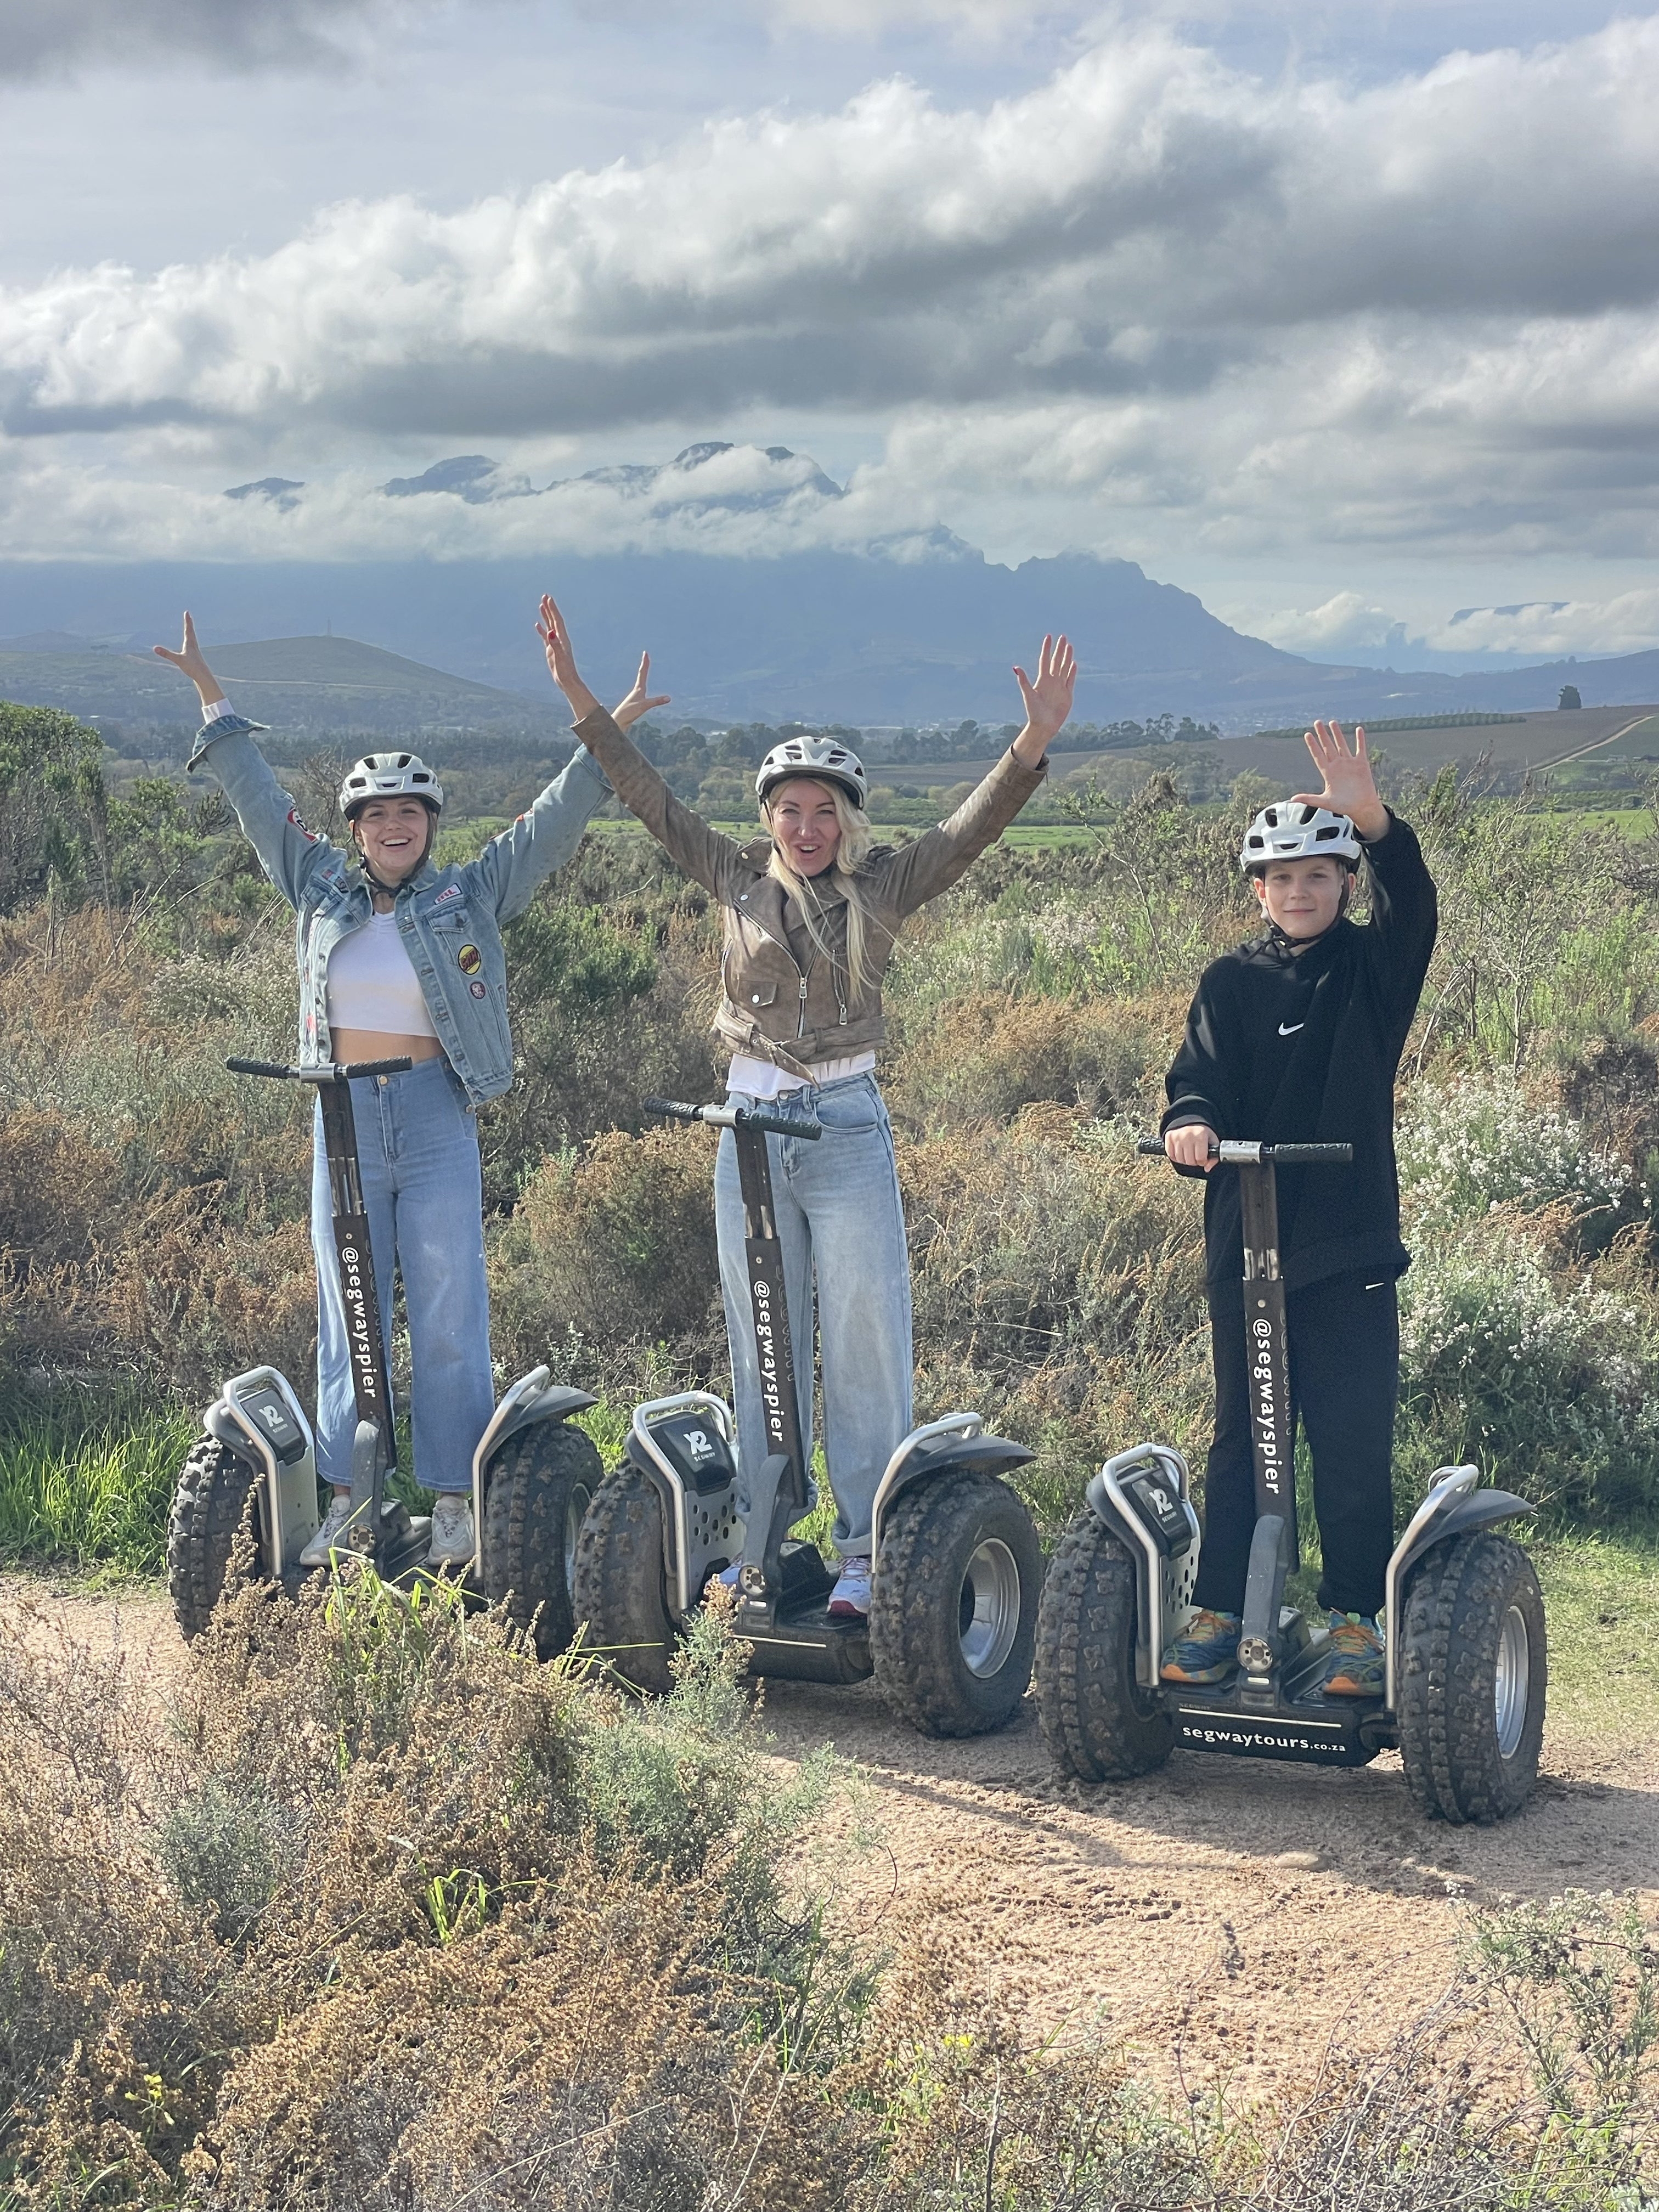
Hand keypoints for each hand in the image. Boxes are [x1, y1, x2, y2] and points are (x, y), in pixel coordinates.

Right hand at [151, 611, 222, 708]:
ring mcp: (195, 651)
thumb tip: (155, 649)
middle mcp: (194, 645)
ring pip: (192, 638)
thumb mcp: (178, 660)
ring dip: (190, 631)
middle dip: (188, 623)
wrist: (203, 676)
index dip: (187, 621)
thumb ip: (166, 654)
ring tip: (189, 628)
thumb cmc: (192, 667)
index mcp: (190, 643)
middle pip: (191, 631)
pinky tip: (190, 644)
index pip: (188, 629)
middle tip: (188, 615)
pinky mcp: (195, 656)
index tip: (187, 612)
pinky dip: (190, 641)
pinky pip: (192, 645)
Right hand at [536, 593, 600, 723]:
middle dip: (549, 608)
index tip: (548, 598)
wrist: (567, 681)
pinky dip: (541, 629)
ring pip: (549, 626)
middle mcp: (560, 639)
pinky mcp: (551, 650)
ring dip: (545, 615)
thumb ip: (555, 644)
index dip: (553, 609)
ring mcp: (555, 643)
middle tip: (544, 596)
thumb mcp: (559, 657)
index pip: (557, 620)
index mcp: (562, 639)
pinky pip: (545, 636)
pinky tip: (537, 625)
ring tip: (541, 605)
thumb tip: (550, 632)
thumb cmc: (565, 671)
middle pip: (553, 620)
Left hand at [612, 650, 670, 732]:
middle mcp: (636, 690)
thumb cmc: (629, 712)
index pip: (642, 672)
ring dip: (643, 673)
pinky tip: (643, 687)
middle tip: (646, 656)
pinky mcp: (635, 702)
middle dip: (645, 665)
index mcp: (638, 688)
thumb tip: (668, 698)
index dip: (645, 663)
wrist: (618, 720)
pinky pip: (641, 689)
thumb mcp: (644, 706)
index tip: (645, 653)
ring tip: (644, 667)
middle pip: (641, 674)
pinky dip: (643, 684)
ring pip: (640, 681)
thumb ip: (656, 701)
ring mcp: (635, 695)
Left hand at [1011, 633, 1075, 765]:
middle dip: (1059, 649)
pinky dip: (1072, 671)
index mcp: (1042, 680)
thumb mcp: (1028, 695)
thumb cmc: (1034, 712)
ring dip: (1067, 657)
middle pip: (1056, 661)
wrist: (1044, 726)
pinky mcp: (1067, 694)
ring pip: (1064, 668)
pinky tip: (1073, 663)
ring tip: (1069, 646)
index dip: (1046, 648)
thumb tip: (1015, 667)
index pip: (1044, 660)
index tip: (1048, 637)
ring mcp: (1060, 687)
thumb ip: (1023, 680)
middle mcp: (1051, 681)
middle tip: (1063, 636)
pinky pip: (1070, 680)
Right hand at [1165, 1123, 1218, 1172]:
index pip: (1200, 1158)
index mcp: (1201, 1135)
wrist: (1190, 1123)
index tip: (1203, 1158)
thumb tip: (1207, 1168)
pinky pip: (1171, 1155)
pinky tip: (1181, 1152)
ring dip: (1185, 1160)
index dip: (1203, 1161)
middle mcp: (1188, 1135)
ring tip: (1188, 1154)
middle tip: (1195, 1156)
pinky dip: (1176, 1157)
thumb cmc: (1202, 1134)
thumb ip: (1214, 1158)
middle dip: (1194, 1162)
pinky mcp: (1169, 1137)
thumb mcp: (1213, 1142)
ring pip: (1180, 1159)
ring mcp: (1177, 1135)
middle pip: (1190, 1161)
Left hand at [1294, 720, 1387, 841]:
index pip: (1318, 755)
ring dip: (1337, 734)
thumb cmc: (1343, 806)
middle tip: (1317, 722)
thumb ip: (1309, 799)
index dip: (1313, 745)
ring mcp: (1349, 763)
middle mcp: (1337, 765)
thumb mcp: (1325, 802)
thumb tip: (1292, 799)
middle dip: (1322, 734)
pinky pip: (1360, 749)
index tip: (1307, 734)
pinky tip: (1358, 729)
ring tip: (1332, 722)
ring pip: (1342, 745)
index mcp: (1328, 773)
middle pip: (1328, 746)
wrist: (1361, 808)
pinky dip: (1359, 739)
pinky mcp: (1361, 764)